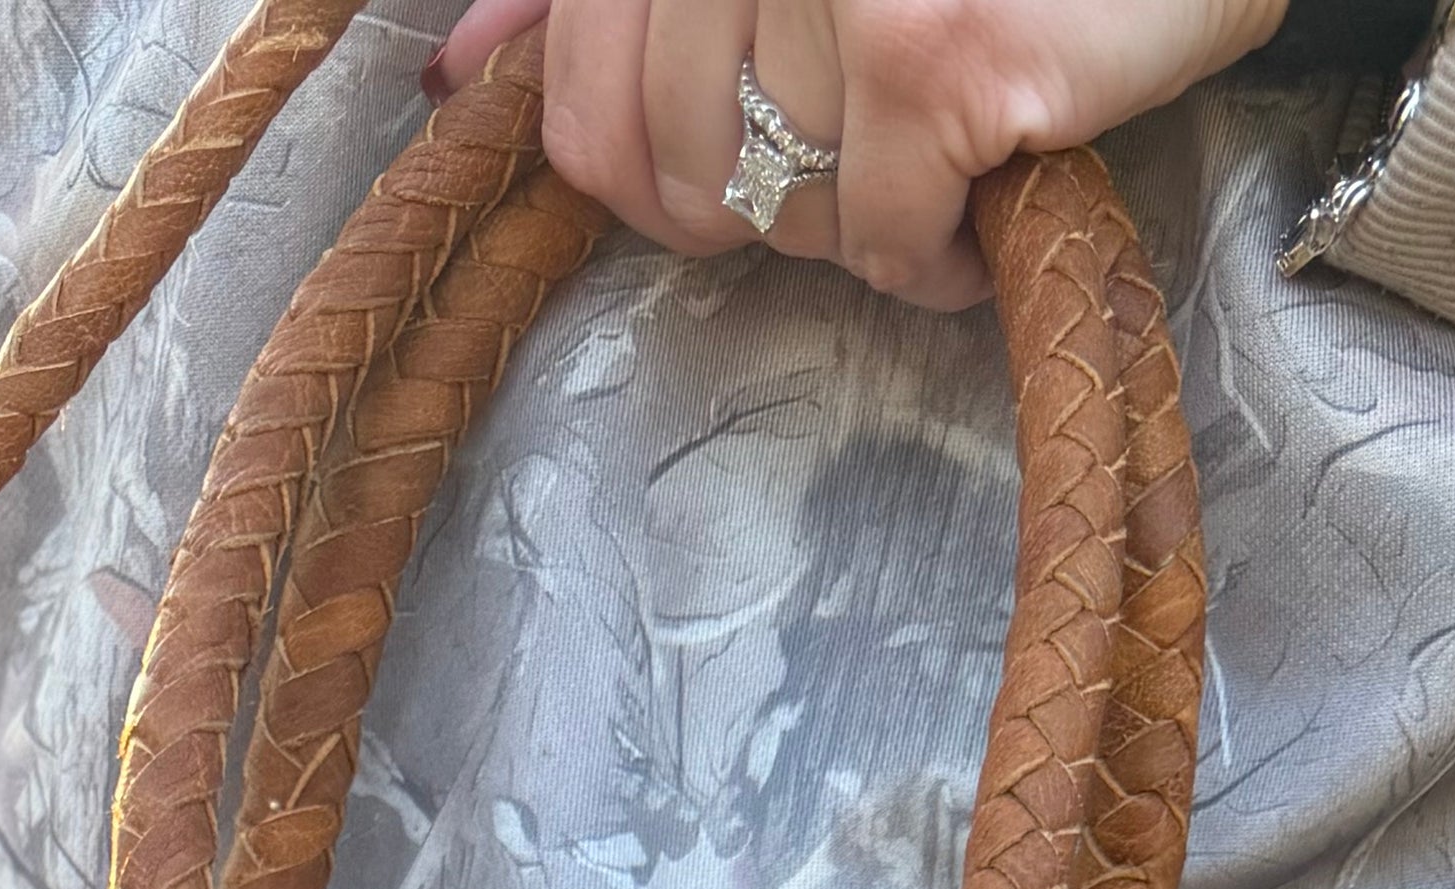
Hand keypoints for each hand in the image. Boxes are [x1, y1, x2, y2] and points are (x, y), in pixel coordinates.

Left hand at [429, 0, 1283, 307]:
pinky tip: (987, 205)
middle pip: (685, 175)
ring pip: (786, 215)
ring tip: (938, 164)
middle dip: (773, 204)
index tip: (733, 183)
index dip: (649, 185)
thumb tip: (466, 68)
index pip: (582, 107)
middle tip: (866, 165)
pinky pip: (890, 244)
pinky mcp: (934, 60)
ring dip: (865, 228)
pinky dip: (941, 262)